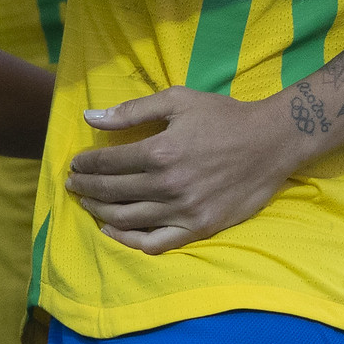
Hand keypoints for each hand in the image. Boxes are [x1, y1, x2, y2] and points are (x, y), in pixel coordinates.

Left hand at [62, 86, 299, 254]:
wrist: (271, 141)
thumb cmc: (222, 116)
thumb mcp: (176, 100)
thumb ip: (131, 111)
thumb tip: (90, 117)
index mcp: (160, 151)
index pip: (108, 163)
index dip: (86, 163)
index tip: (75, 163)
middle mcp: (169, 185)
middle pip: (113, 192)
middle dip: (86, 187)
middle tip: (72, 184)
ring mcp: (185, 211)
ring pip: (129, 219)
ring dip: (101, 212)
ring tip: (87, 203)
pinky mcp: (200, 228)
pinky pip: (157, 243)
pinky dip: (129, 241)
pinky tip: (113, 231)